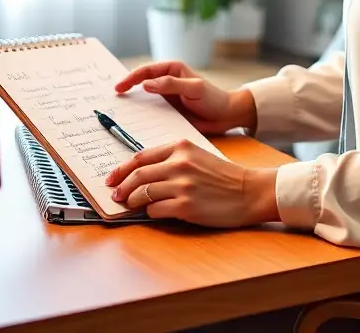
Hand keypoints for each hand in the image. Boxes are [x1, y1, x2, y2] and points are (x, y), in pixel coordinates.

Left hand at [105, 139, 279, 226]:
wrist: (248, 191)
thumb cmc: (222, 176)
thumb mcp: (197, 156)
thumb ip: (172, 160)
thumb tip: (142, 174)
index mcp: (181, 147)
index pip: (141, 156)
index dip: (121, 169)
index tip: (111, 178)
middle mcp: (179, 163)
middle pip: (138, 175)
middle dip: (121, 187)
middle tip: (115, 196)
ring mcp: (182, 185)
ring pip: (143, 193)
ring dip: (132, 201)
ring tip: (130, 205)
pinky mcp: (186, 206)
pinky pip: (155, 210)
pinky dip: (149, 213)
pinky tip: (153, 213)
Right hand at [115, 60, 256, 135]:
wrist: (226, 116)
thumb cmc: (213, 98)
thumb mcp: (194, 89)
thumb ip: (171, 85)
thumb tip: (146, 84)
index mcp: (172, 70)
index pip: (146, 71)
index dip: (130, 78)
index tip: (118, 89)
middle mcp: (167, 81)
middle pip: (141, 82)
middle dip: (126, 88)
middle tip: (110, 99)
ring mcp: (166, 97)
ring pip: (144, 98)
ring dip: (131, 104)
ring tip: (116, 113)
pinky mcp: (168, 112)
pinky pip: (151, 112)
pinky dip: (140, 116)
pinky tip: (132, 125)